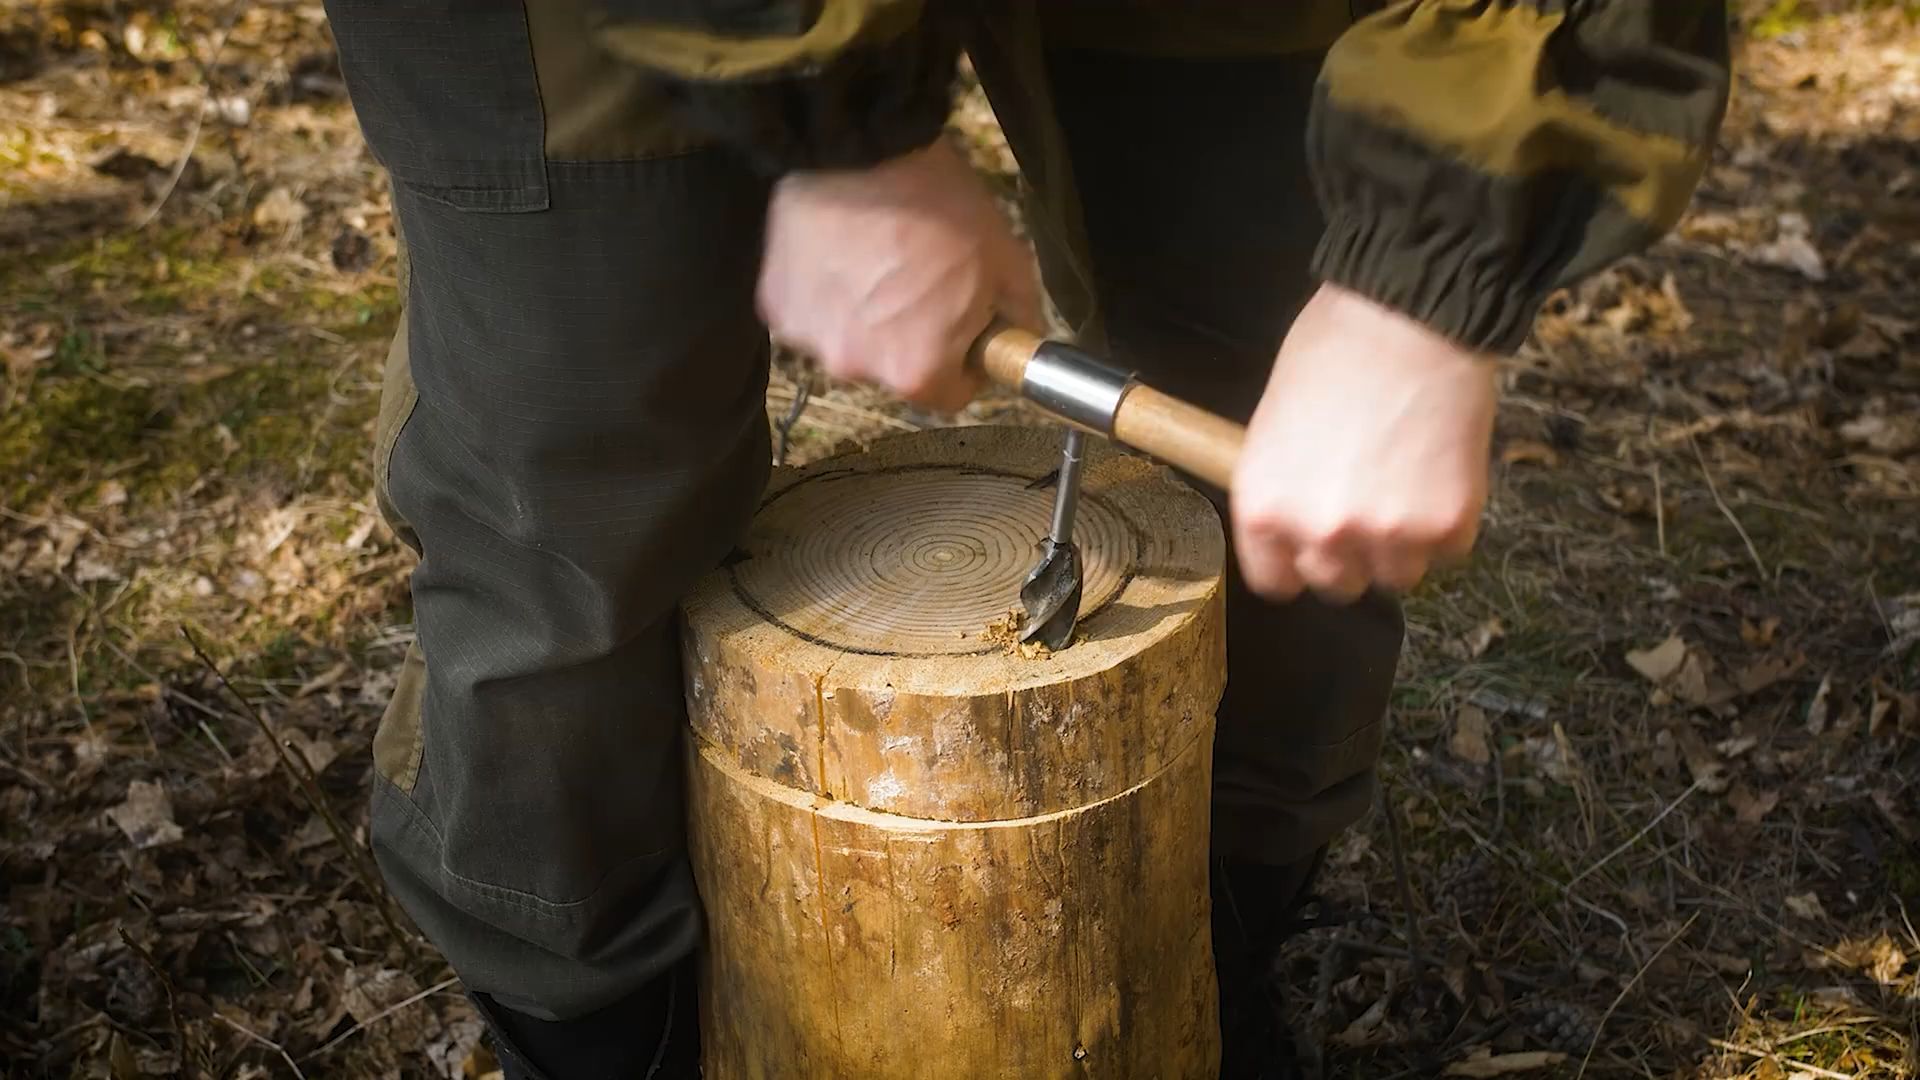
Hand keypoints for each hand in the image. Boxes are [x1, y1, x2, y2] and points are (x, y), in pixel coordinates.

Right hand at [757, 137, 1042, 412]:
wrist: (861, 145)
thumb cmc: (938, 203)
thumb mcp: (1007, 259)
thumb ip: (1019, 319)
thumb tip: (1020, 344)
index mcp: (917, 371)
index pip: (952, 394)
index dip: (965, 357)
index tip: (963, 318)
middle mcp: (857, 369)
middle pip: (896, 368)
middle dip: (912, 334)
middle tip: (919, 274)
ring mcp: (809, 338)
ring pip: (851, 340)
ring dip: (864, 313)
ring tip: (875, 255)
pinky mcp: (775, 305)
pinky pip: (811, 311)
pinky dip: (826, 291)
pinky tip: (839, 250)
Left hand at [1231, 284, 1496, 602]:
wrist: (1409, 317)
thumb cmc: (1335, 349)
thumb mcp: (1273, 423)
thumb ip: (1284, 483)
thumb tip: (1297, 512)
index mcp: (1264, 508)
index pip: (1276, 580)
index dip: (1298, 559)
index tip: (1313, 543)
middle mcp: (1319, 533)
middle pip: (1338, 584)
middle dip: (1353, 551)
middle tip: (1369, 500)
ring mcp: (1386, 535)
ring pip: (1398, 574)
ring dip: (1405, 541)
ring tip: (1408, 478)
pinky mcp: (1447, 525)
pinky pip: (1449, 550)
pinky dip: (1448, 519)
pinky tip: (1439, 466)